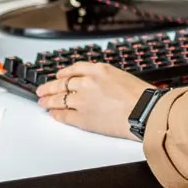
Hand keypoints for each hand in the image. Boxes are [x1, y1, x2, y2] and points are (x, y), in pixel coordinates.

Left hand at [36, 62, 151, 138]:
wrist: (145, 112)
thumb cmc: (141, 97)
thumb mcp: (122, 76)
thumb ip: (104, 78)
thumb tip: (95, 83)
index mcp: (98, 70)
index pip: (74, 69)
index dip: (63, 73)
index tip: (58, 76)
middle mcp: (87, 83)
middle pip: (62, 84)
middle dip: (49, 87)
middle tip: (42, 90)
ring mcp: (82, 101)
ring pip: (59, 100)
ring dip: (49, 101)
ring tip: (43, 102)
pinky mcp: (82, 118)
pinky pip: (64, 116)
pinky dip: (57, 115)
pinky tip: (53, 114)